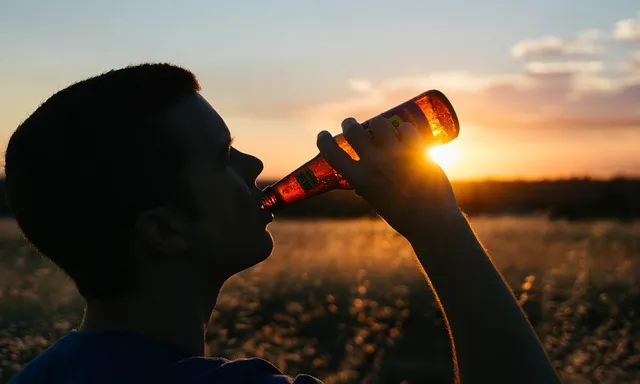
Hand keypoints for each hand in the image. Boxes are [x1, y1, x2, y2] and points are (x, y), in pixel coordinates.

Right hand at [316, 116, 462, 241]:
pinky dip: (405, 129)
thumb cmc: (402, 217)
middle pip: (353, 131)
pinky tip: (405, 132)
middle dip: (349, 124)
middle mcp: (374, 165)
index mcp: (359, 180)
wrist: (431, 222)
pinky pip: (406, 128)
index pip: (332, 153)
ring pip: (380, 124)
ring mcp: (395, 156)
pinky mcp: (416, 152)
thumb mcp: (376, 202)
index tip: (323, 135)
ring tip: (381, 128)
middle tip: (350, 124)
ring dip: (378, 124)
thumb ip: (367, 189)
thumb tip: (358, 185)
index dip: (323, 140)